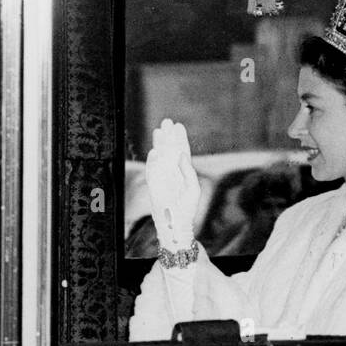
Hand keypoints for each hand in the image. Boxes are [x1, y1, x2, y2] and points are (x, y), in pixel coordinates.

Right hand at [145, 118, 201, 251]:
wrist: (176, 224)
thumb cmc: (187, 208)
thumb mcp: (193, 188)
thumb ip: (188, 171)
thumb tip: (181, 155)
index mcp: (183, 170)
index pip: (181, 150)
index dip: (180, 138)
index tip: (179, 125)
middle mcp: (172, 170)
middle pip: (169, 149)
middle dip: (168, 136)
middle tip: (166, 121)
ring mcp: (162, 176)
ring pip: (160, 156)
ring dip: (159, 143)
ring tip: (158, 130)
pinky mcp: (154, 184)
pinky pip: (151, 170)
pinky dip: (152, 161)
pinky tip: (155, 151)